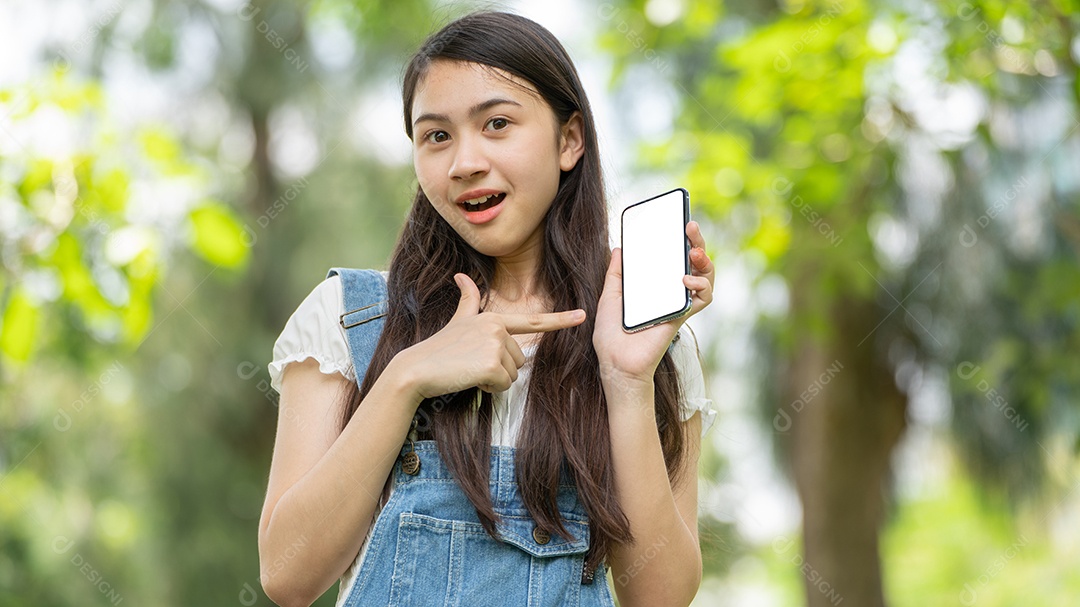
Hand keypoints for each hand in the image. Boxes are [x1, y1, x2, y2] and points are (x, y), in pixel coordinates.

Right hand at [398, 273, 586, 400]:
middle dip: (499, 368)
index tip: (582, 315)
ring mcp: (497, 345)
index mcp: (495, 319)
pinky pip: (504, 385)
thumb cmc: (437, 348)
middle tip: (472, 364)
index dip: (561, 320)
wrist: (416, 368)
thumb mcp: (456, 320)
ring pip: (513, 375)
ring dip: (493, 379)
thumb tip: (460, 275)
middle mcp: (499, 328)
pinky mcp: (494, 365)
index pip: (534, 322)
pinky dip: (488, 388)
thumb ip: (467, 300)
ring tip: (468, 370)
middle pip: (519, 360)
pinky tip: (469, 378)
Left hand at [592, 220, 714, 386]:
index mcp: (654, 286)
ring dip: (705, 261)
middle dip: (697, 242)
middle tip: (690, 226)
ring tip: (695, 252)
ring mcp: (678, 303)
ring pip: (705, 278)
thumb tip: (620, 248)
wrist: (616, 362)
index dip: (679, 240)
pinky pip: (703, 299)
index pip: (673, 258)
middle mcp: (670, 292)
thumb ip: (617, 273)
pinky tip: (687, 280)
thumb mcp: (610, 296)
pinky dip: (702, 287)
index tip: (677, 222)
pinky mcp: (682, 315)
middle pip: (693, 262)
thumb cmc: (612, 335)